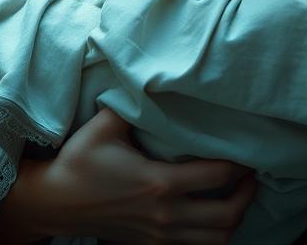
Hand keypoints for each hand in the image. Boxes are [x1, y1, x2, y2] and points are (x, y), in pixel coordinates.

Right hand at [0, 106, 256, 244]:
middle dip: (246, 196)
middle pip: (225, 216)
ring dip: (234, 220)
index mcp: (159, 183)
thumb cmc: (79, 162)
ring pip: (215, 240)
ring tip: (239, 198)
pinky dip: (212, 237)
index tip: (250, 153)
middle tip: (253, 177)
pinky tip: (214, 218)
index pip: (216, 176)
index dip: (240, 165)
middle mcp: (165, 214)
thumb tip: (150, 77)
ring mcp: (158, 235)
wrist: (54, 204)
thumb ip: (132, 102)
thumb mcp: (106, 125)